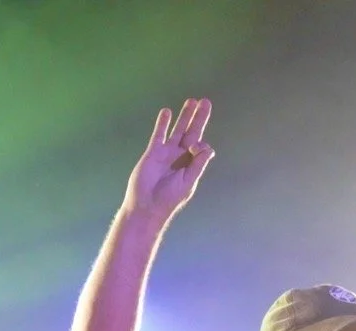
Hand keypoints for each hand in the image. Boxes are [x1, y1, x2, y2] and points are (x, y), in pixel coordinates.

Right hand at [123, 98, 214, 224]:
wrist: (146, 205)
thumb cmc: (169, 198)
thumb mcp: (188, 182)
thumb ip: (198, 164)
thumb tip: (208, 147)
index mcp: (191, 164)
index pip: (201, 147)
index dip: (201, 144)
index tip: (193, 148)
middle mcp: (180, 156)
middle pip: (192, 132)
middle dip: (199, 117)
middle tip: (206, 101)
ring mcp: (167, 152)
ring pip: (177, 129)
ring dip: (184, 116)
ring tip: (191, 101)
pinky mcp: (153, 151)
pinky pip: (159, 134)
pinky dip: (162, 123)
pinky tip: (166, 111)